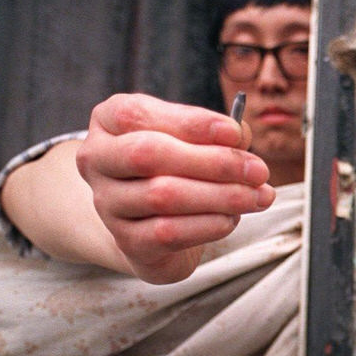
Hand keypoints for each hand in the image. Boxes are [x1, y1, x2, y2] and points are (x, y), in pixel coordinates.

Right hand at [76, 93, 275, 282]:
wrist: (152, 225)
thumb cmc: (177, 169)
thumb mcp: (193, 140)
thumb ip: (218, 133)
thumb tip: (239, 137)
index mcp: (109, 120)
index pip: (139, 115)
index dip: (192, 123)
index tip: (236, 133)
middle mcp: (97, 159)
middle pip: (148, 154)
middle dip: (212, 162)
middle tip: (258, 170)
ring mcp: (107, 203)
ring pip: (163, 196)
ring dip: (221, 196)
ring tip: (258, 196)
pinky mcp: (126, 240)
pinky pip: (168, 232)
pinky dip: (208, 225)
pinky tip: (232, 219)